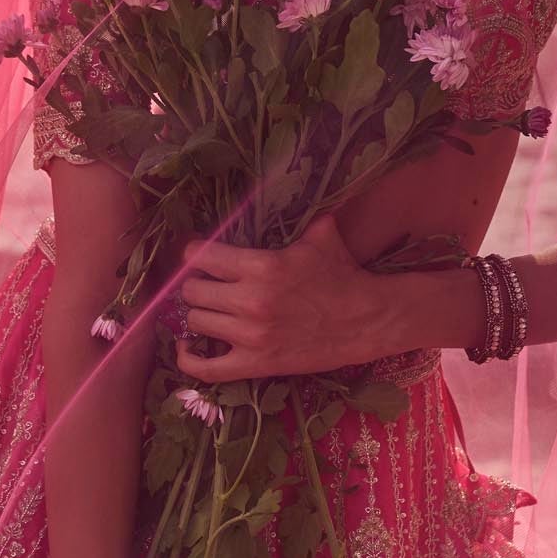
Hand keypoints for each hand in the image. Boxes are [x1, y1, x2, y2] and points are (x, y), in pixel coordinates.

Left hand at [174, 213, 391, 381]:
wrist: (367, 320)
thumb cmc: (342, 275)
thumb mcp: (321, 236)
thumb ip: (299, 216)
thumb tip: (294, 188)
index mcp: (262, 266)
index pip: (202, 256)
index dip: (194, 254)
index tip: (197, 255)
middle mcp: (250, 300)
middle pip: (192, 290)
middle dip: (195, 284)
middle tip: (206, 283)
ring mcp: (251, 336)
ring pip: (196, 322)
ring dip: (199, 314)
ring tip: (209, 308)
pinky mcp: (256, 364)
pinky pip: (206, 369)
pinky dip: (189, 359)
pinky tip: (189, 346)